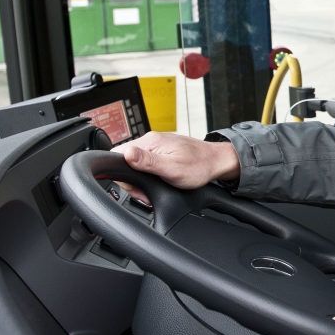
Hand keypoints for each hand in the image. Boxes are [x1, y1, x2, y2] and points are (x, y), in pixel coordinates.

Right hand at [112, 132, 239, 202]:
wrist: (216, 162)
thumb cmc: (199, 166)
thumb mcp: (172, 168)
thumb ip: (148, 162)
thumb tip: (126, 153)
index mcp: (150, 142)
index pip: (118, 154)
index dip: (121, 175)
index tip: (135, 187)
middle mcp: (150, 141)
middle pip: (125, 162)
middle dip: (133, 181)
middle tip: (146, 193)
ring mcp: (155, 146)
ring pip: (134, 165)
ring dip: (141, 180)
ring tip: (155, 188)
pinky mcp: (160, 152)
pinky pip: (145, 164)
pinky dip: (148, 176)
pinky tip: (158, 182)